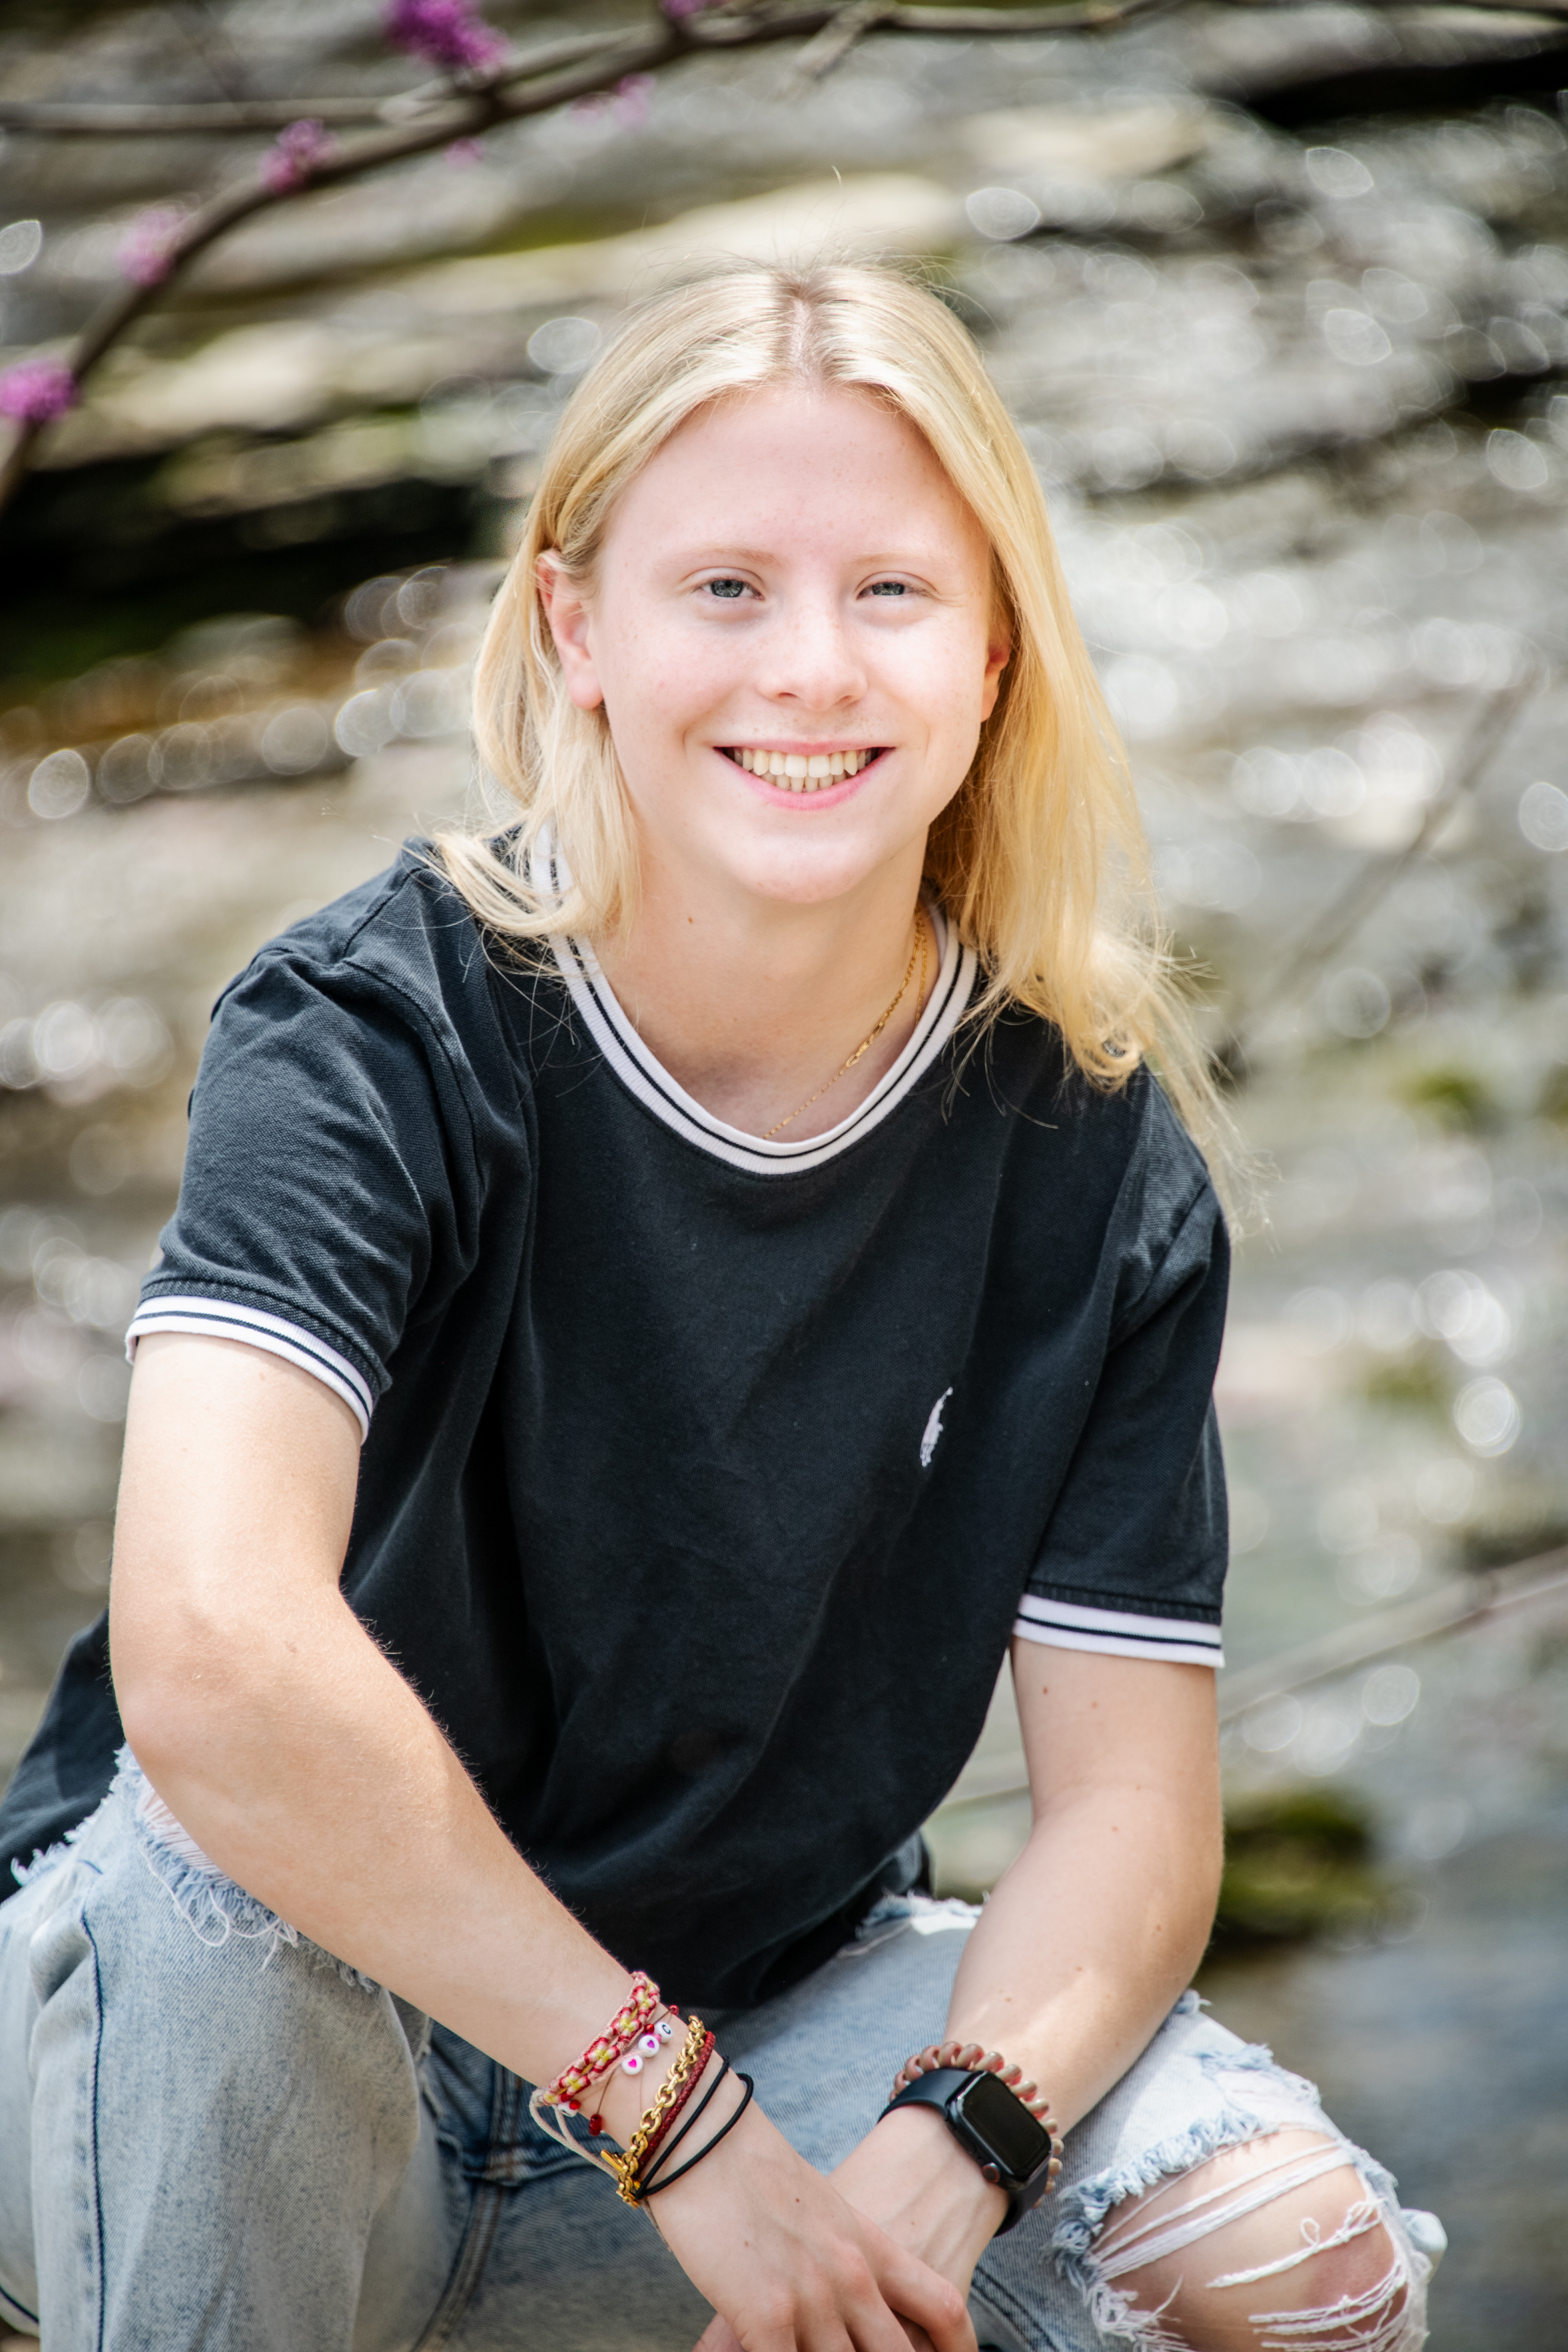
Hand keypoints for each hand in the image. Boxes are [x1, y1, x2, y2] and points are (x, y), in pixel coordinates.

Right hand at [649, 2079, 975, 2351]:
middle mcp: (852, 2276)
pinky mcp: (765, 2315)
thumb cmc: (753, 2170)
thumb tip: (852, 2305)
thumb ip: (846, 2257)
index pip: (942, 2306)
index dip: (959, 2348)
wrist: (704, 2134)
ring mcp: (812, 2298)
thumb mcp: (823, 2211)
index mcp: (870, 2246)